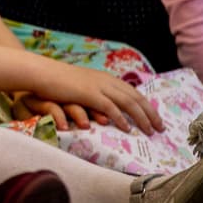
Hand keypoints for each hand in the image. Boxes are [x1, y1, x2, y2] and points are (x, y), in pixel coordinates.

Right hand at [31, 63, 161, 134]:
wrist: (42, 72)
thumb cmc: (58, 81)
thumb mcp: (81, 85)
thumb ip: (96, 94)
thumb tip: (107, 107)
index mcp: (105, 78)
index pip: (133, 92)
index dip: (146, 106)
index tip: (156, 118)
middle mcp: (106, 80)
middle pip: (135, 97)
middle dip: (150, 113)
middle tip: (161, 128)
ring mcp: (98, 86)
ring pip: (128, 102)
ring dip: (142, 117)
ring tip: (151, 131)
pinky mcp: (88, 93)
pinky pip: (110, 107)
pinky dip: (121, 118)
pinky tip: (127, 129)